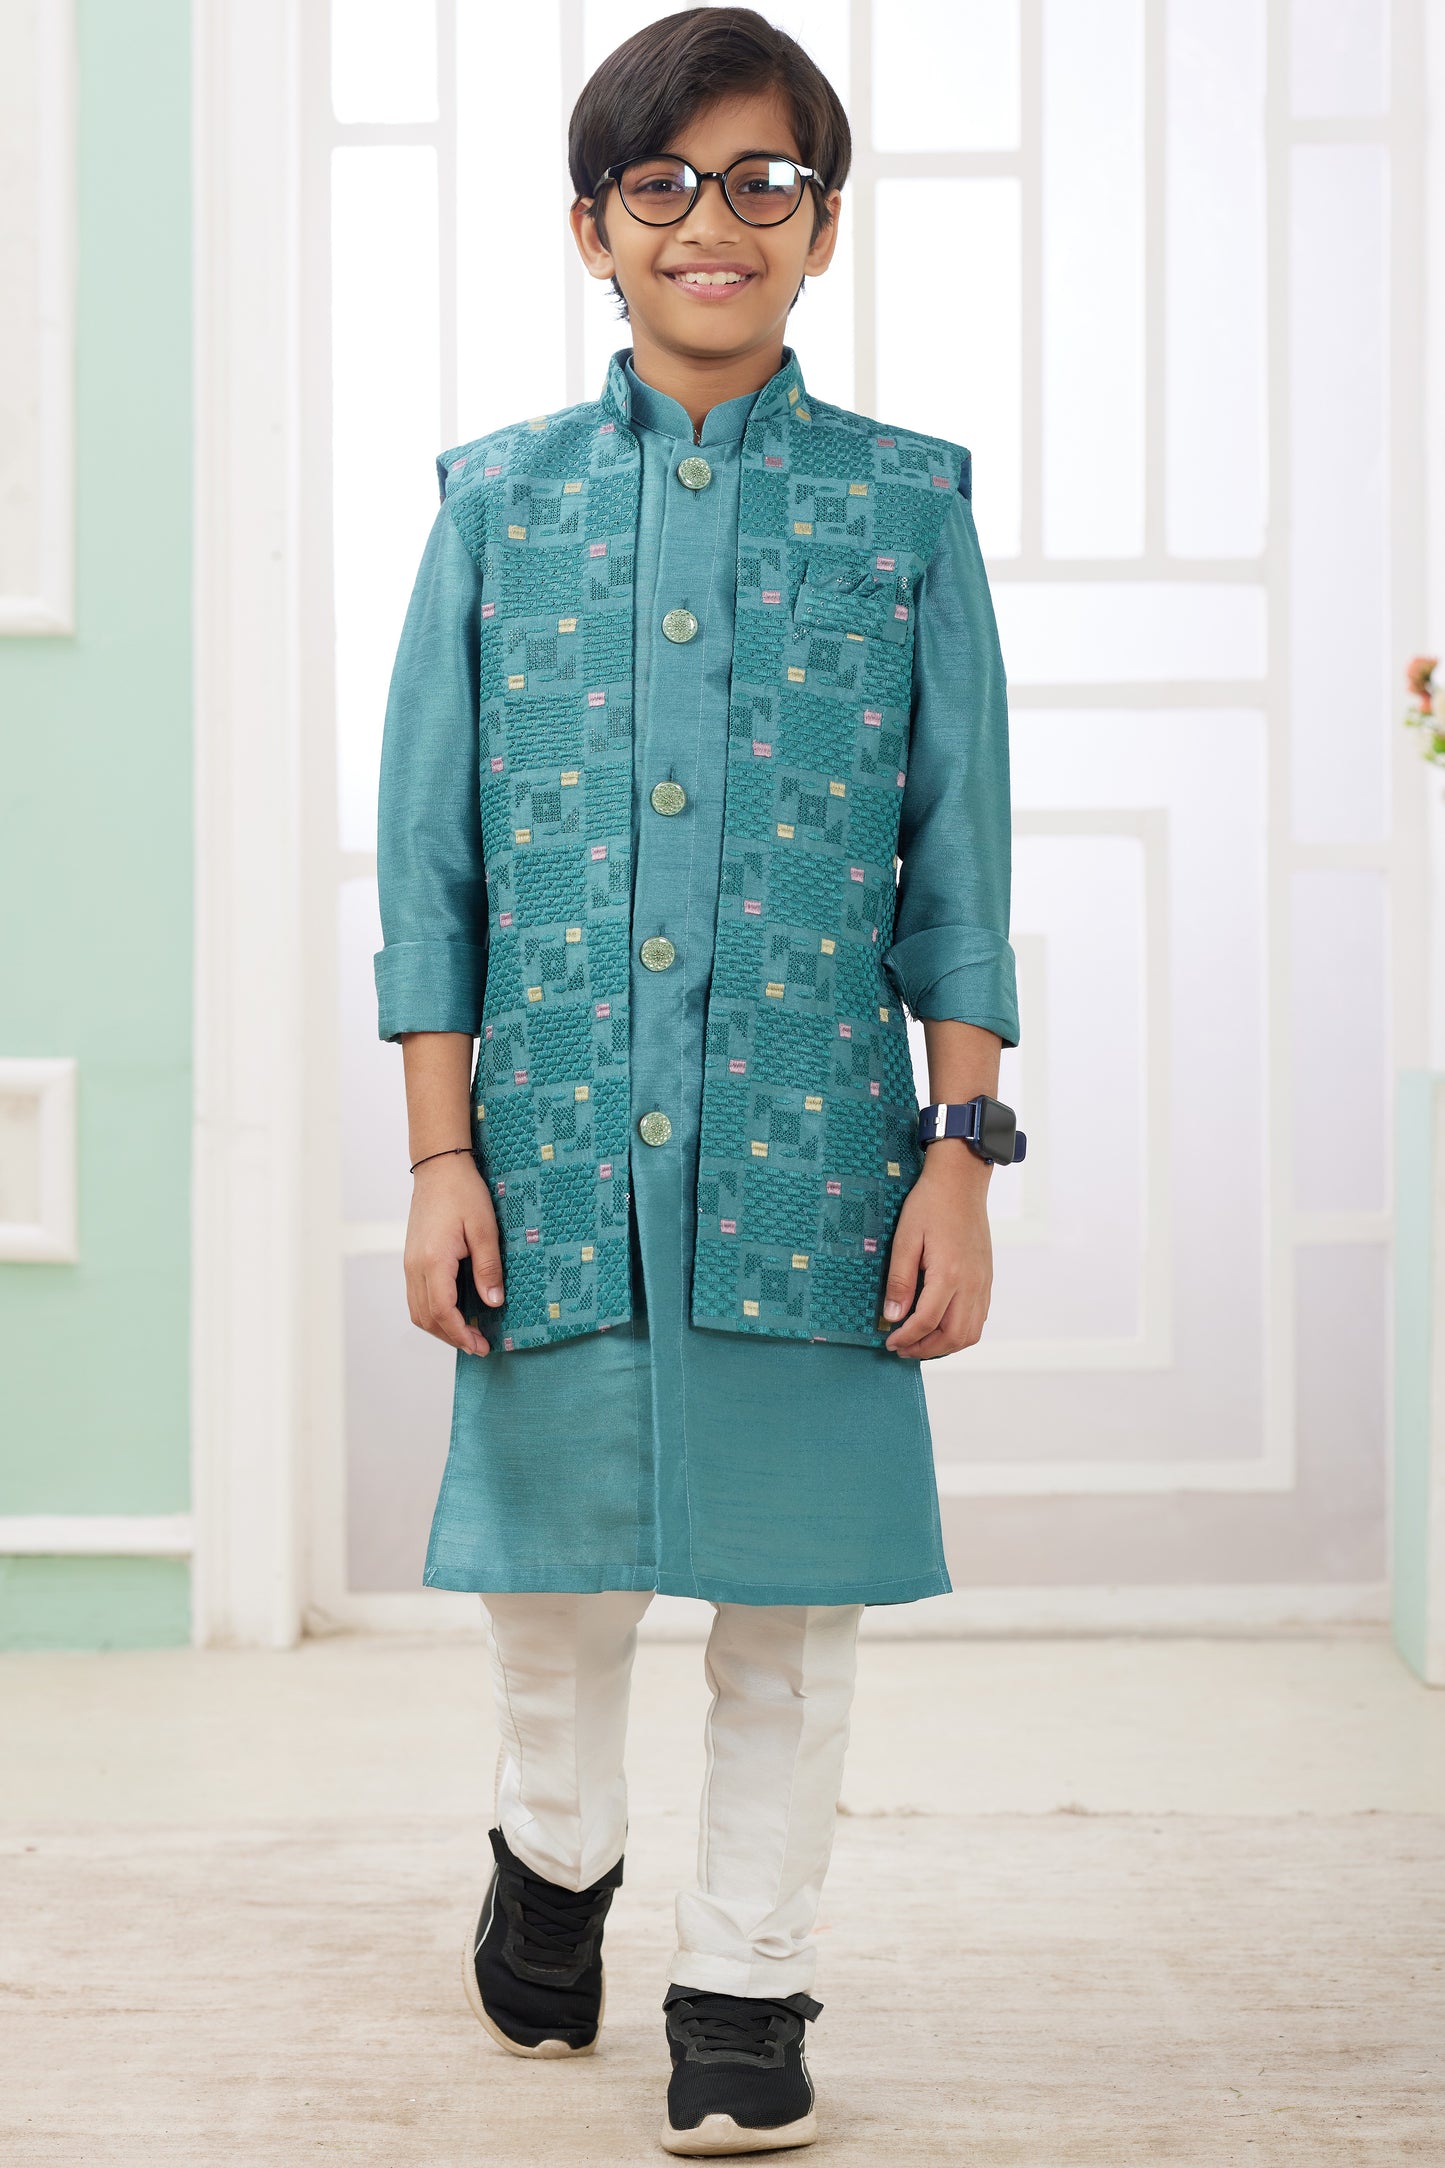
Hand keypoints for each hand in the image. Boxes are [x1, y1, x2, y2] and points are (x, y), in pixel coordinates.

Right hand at [404, 1155, 503, 1357]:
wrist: (439, 1169)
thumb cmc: (463, 1193)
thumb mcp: (485, 1229)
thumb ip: (488, 1268)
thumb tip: (493, 1302)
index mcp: (433, 1262)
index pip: (442, 1312)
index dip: (461, 1334)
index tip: (480, 1346)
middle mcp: (415, 1267)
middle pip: (425, 1318)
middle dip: (451, 1337)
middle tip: (478, 1345)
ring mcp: (410, 1264)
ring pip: (417, 1310)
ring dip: (440, 1328)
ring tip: (467, 1334)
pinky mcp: (412, 1259)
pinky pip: (417, 1296)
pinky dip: (433, 1313)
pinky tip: (454, 1313)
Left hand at [881, 1144, 992, 1358]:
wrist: (961, 1182)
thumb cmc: (930, 1205)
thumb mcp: (905, 1238)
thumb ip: (900, 1280)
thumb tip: (892, 1316)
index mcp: (950, 1274)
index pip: (927, 1321)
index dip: (906, 1337)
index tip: (889, 1342)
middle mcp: (972, 1283)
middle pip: (954, 1336)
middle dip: (926, 1349)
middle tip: (903, 1348)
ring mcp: (983, 1282)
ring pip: (971, 1332)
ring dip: (946, 1345)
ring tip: (921, 1342)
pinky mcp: (987, 1278)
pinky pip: (979, 1317)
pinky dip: (961, 1331)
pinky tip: (941, 1325)